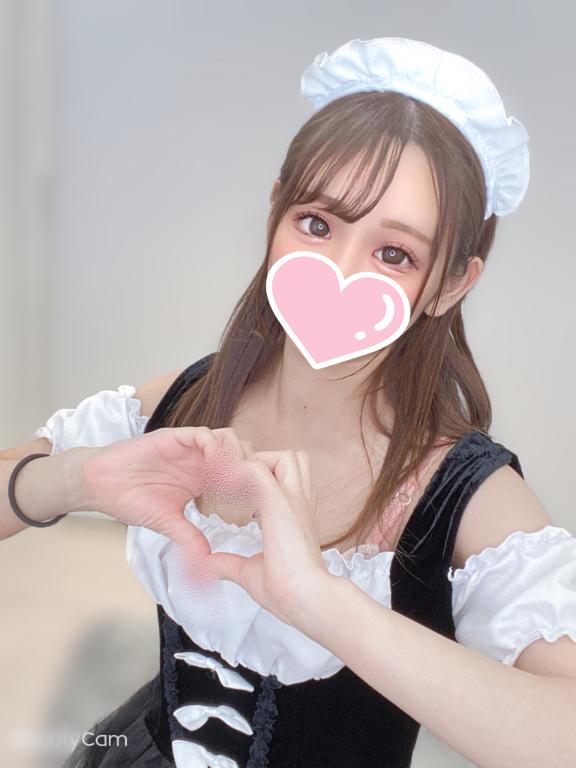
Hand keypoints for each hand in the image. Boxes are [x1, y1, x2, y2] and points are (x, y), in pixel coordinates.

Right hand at [80, 426, 252, 553]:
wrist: (100, 485)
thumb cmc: (131, 500)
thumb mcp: (167, 523)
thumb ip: (189, 537)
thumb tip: (206, 560)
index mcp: (204, 478)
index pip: (239, 475)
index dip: (250, 487)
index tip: (253, 508)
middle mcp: (200, 460)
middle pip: (241, 453)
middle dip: (249, 470)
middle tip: (248, 492)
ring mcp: (189, 448)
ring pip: (228, 439)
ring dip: (234, 457)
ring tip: (231, 481)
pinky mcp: (174, 438)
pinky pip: (202, 434)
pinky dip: (213, 448)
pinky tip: (211, 469)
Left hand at [206, 448, 332, 627]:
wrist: (304, 597)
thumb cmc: (285, 590)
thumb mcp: (250, 571)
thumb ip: (229, 563)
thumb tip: (208, 565)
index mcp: (295, 516)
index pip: (288, 480)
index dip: (266, 480)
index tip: (241, 497)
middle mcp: (298, 503)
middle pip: (294, 459)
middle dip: (268, 462)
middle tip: (244, 486)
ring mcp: (292, 500)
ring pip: (284, 456)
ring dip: (260, 462)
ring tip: (239, 486)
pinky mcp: (279, 502)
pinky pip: (258, 469)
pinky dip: (240, 471)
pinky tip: (225, 488)